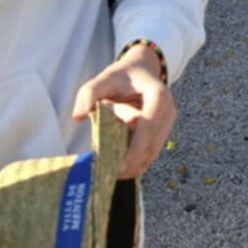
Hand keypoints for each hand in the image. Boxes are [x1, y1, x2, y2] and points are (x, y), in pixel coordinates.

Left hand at [72, 45, 175, 179]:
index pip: (148, 125)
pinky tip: (121, 169)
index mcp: (158, 95)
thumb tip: (78, 116)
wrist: (141, 70)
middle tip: (111, 177)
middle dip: (133, 162)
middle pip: (152, 144)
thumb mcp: (106, 78)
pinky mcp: (162, 132)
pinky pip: (151, 152)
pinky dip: (137, 162)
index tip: (119, 165)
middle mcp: (168, 110)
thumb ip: (90, 92)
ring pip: (153, 152)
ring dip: (135, 166)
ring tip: (113, 176)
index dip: (135, 147)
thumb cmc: (123, 76)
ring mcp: (167, 123)